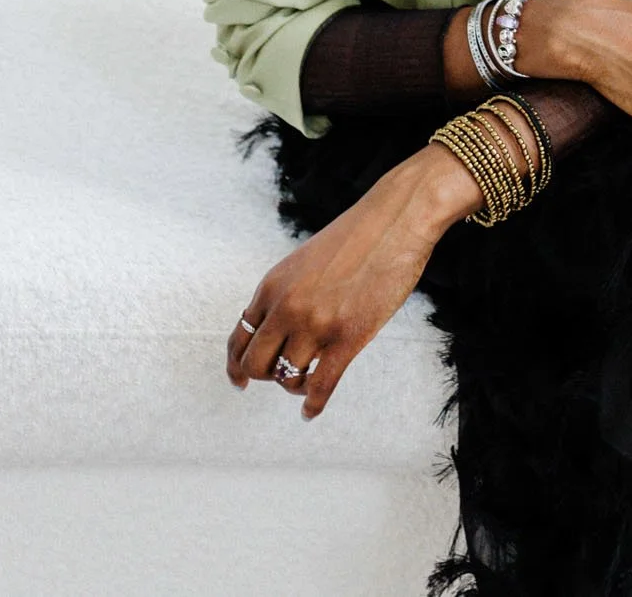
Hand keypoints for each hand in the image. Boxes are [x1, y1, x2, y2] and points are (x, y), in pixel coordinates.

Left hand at [228, 144, 470, 418]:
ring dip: (294, 386)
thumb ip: (285, 293)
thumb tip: (277, 329)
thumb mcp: (304, 261)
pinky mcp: (348, 337)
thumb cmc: (356, 237)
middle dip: (266, 376)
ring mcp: (317, 324)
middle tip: (284, 375)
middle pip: (255, 365)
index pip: (239, 338)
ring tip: (307, 383)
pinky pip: (320, 385)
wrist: (396, 220)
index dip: (235, 366)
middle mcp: (287, 307)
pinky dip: (313, 404)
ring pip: (286, 378)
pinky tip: (312, 411)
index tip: (238, 381)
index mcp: (271, 286)